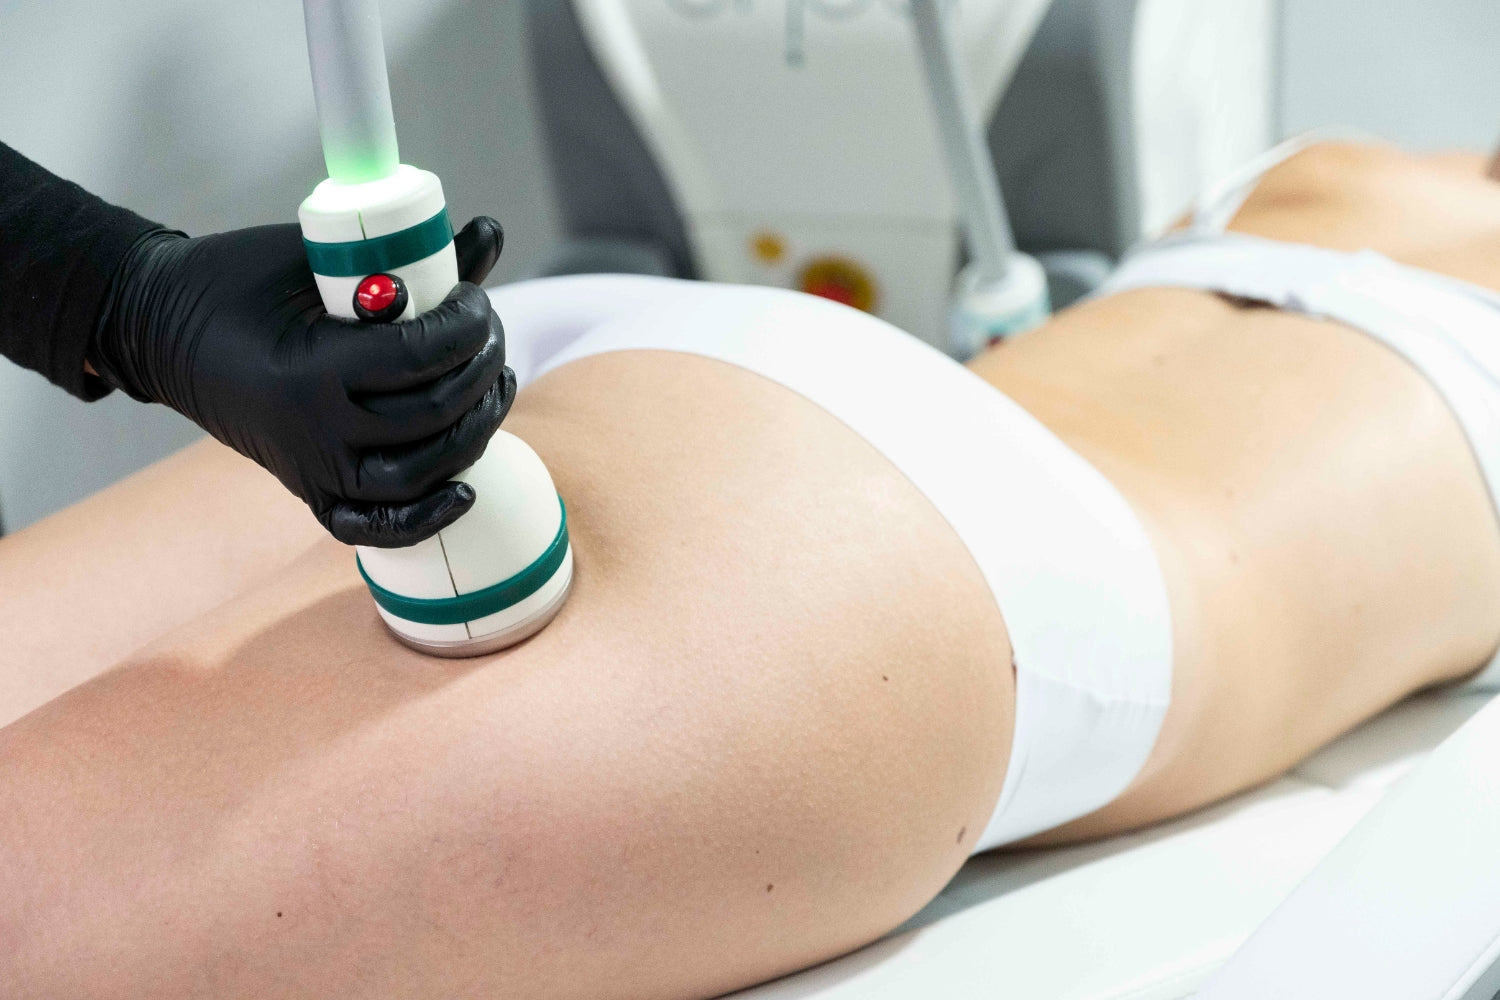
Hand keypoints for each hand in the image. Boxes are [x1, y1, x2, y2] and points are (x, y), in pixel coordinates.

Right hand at [90, 216, 515, 547]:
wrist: (162, 331)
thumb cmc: (239, 282)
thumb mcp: (317, 256)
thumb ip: (406, 254)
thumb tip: (489, 231)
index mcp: (312, 369)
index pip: (421, 357)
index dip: (467, 326)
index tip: (475, 299)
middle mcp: (315, 432)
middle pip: (433, 415)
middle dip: (481, 369)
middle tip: (489, 333)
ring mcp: (312, 470)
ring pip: (421, 473)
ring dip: (476, 430)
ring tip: (494, 385)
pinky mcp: (309, 491)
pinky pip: (375, 527)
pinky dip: (427, 517)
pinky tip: (465, 490)